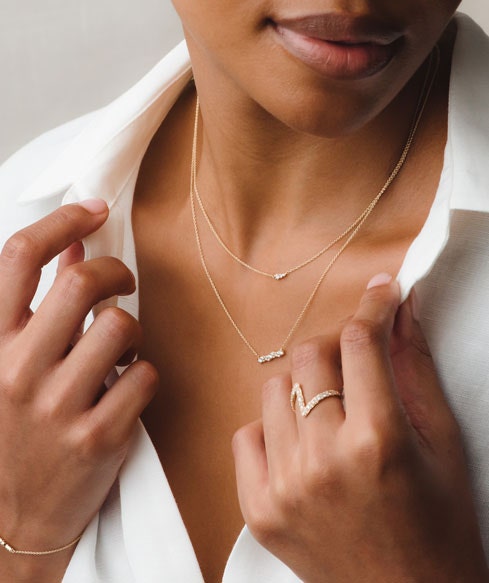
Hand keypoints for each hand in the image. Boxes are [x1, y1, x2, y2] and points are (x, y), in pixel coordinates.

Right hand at [0, 201, 156, 568]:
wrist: (15, 519)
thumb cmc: (15, 432)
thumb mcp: (10, 364)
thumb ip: (38, 305)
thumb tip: (74, 249)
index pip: (20, 257)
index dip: (62, 221)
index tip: (93, 210)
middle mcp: (18, 369)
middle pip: (83, 282)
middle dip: (117, 272)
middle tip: (123, 284)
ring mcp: (59, 406)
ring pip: (122, 326)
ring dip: (133, 330)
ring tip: (122, 349)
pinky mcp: (99, 436)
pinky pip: (145, 375)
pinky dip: (144, 374)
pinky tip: (127, 389)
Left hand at [233, 275, 487, 581]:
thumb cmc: (438, 524)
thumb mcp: (442, 443)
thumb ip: (415, 369)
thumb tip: (399, 312)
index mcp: (378, 441)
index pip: (360, 342)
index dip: (371, 308)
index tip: (380, 292)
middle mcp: (323, 460)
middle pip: (307, 356)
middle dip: (334, 348)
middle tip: (353, 363)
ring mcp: (284, 486)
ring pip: (273, 389)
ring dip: (303, 389)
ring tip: (330, 417)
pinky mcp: (258, 509)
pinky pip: (247, 433)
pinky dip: (272, 430)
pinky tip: (302, 448)